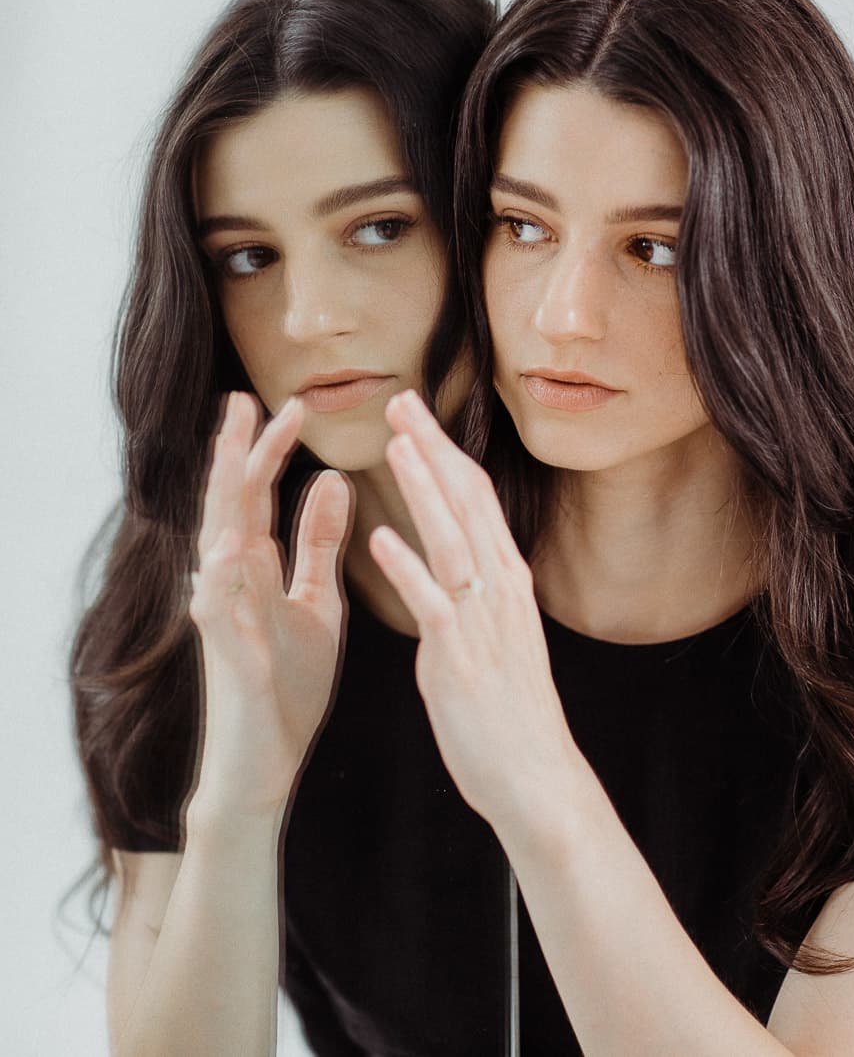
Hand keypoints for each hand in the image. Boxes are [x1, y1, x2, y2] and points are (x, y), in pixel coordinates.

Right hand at [188, 391, 349, 819]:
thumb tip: (331, 477)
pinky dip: (219, 578)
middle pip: (231, 505)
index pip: (259, 493)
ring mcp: (223, 616)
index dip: (272, 449)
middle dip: (238, 452)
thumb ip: (319, 542)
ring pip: (215, 544)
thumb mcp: (318, 599)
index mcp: (256, 566)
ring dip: (224, 497)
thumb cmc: (288, 680)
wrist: (269, 760)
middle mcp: (231, 582)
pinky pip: (217, 611)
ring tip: (232, 448)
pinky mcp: (227, 656)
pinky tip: (226, 548)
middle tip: (244, 399)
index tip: (292, 405)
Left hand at [370, 390, 581, 836]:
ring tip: (394, 443)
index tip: (416, 416)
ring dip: (422, 487)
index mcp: (507, 580)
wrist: (536, 778)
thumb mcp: (503, 636)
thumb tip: (468, 563)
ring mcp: (481, 620)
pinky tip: (380, 537)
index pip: (476, 499)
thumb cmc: (512, 713)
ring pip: (451, 538)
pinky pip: (431, 602)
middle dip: (433, 448)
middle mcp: (500, 588)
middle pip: (466, 501)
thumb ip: (482, 594)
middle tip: (401, 401)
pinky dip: (407, 566)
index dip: (445, 452)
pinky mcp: (459, 656)